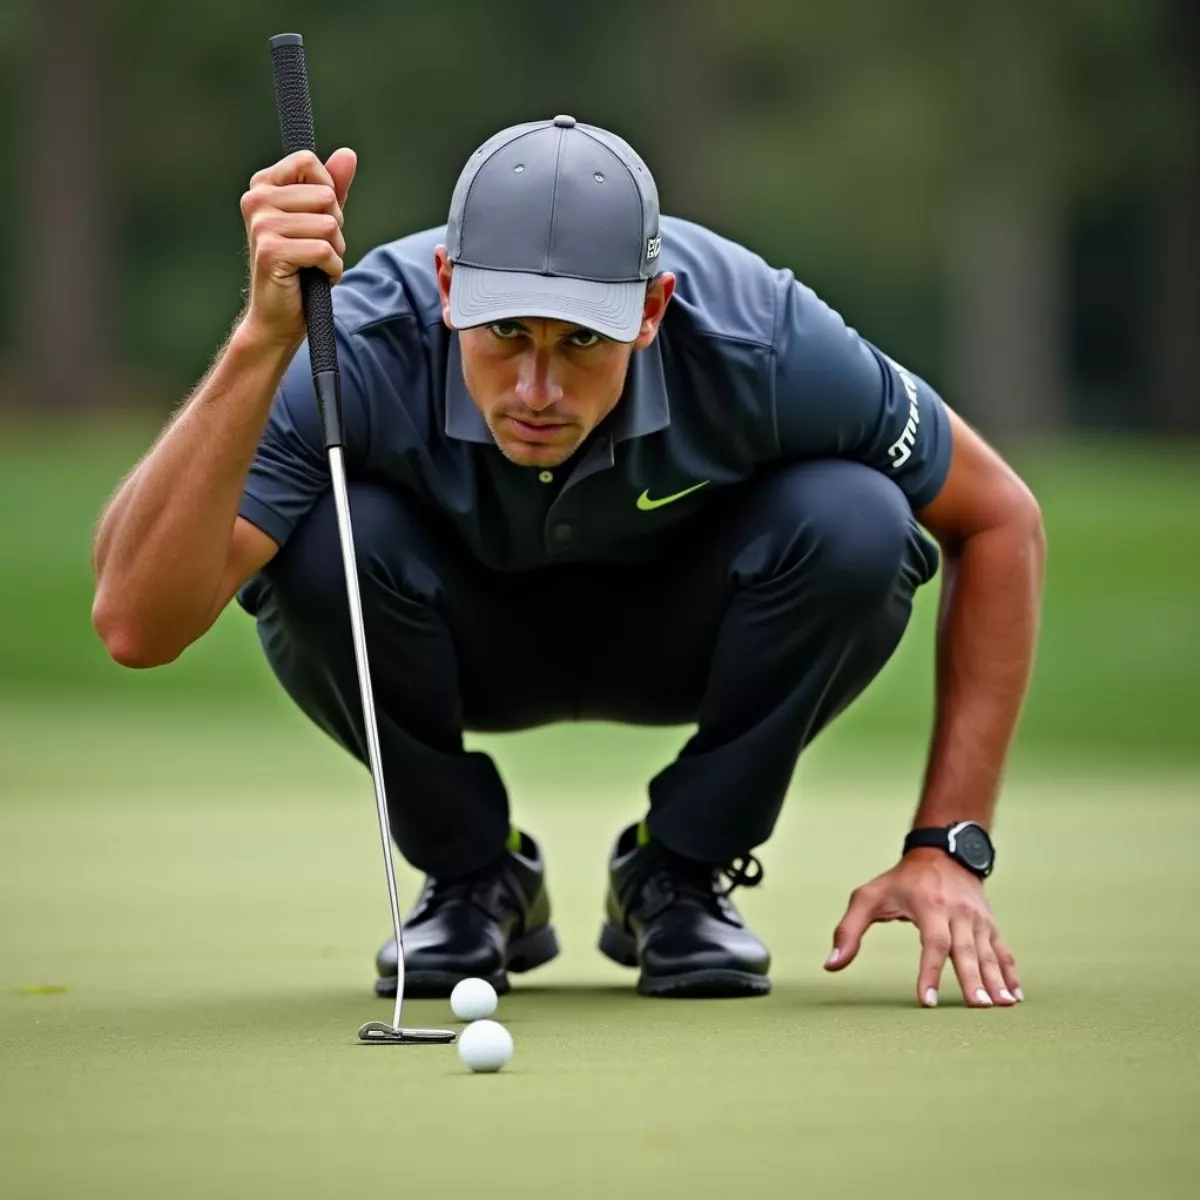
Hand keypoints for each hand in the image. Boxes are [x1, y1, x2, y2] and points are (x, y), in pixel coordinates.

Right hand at [239, 147, 357, 344]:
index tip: (316, 218)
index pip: (309, 163)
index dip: (328, 193)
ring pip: (329, 225)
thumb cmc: (301, 267)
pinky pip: (324, 250)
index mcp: (263, 186)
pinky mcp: (271, 251)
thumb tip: (348, 154)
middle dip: (335, 228)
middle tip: (316, 249)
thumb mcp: (320, 221)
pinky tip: (315, 278)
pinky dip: (331, 269)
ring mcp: (261, 225)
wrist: (279, 316)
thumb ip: (333, 187)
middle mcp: (256, 200)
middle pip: (325, 196)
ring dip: (334, 251)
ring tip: (315, 264)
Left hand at [824, 849, 1021, 1007]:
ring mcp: (978, 920)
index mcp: (929, 906)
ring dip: (996, 981)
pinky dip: (1011, 973)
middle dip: (972, 979)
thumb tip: (831, 964)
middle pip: (966, 950)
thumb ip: (849, 929)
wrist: (944, 852)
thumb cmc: (901, 880)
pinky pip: (1003, 951)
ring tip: (1002, 1007)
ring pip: (988, 953)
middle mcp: (958, 913)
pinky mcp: (990, 925)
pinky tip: (1016, 997)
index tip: (926, 1000)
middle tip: (978, 1007)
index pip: (933, 943)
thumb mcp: (870, 896)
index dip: (930, 972)